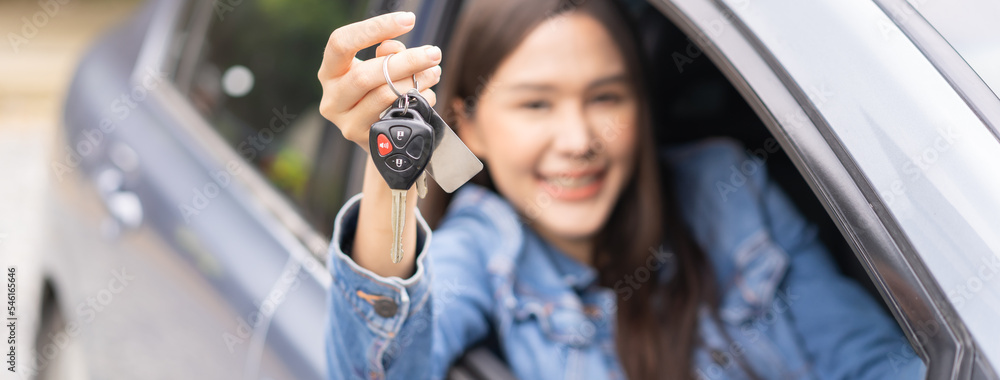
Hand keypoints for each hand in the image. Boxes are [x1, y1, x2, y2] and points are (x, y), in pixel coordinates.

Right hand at [318, 12, 441, 150]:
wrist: (382, 137)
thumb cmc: (380, 92)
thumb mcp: (379, 68)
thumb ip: (387, 54)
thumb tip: (394, 49)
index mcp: (330, 72)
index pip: (341, 43)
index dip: (374, 28)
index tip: (408, 20)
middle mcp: (332, 99)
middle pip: (365, 74)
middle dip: (405, 61)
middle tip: (433, 53)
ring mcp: (347, 123)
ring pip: (383, 96)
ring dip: (416, 82)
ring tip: (434, 71)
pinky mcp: (366, 140)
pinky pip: (397, 116)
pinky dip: (418, 102)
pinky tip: (427, 95)